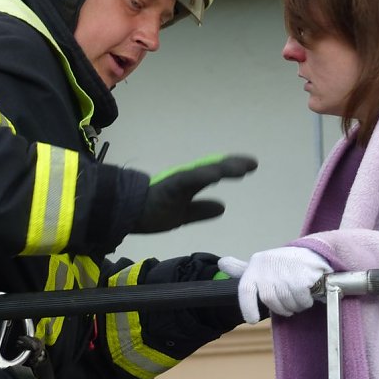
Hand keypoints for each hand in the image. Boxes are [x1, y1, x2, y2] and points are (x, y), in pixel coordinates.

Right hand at [133, 154, 257, 233]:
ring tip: (242, 167)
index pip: (215, 173)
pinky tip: (216, 174)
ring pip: (205, 171)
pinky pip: (190, 179)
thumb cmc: (151, 211)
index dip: (232, 168)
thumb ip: (201, 210)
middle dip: (233, 164)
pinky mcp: (171, 185)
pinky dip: (203, 176)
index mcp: (191, 184)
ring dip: (223, 168)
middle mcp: (187, 178)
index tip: (251, 166)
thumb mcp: (182, 215)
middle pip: (214, 168)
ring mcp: (180, 180)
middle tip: (252, 163)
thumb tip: (223, 207)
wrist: (126, 212)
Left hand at [218, 246, 332, 323]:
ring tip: (298, 297)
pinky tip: (308, 293)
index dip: (247, 307)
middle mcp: (268, 269)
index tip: (252, 320)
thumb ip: (242, 268)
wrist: (314, 252)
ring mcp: (284, 273)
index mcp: (255, 266)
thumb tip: (222, 263)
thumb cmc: (285, 263)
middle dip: (281, 308)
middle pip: (270, 302)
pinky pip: (301, 301)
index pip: (245, 290)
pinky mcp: (301, 279)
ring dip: (295, 306)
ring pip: (286, 304)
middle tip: (289, 304)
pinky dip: (306, 302)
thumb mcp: (262, 264)